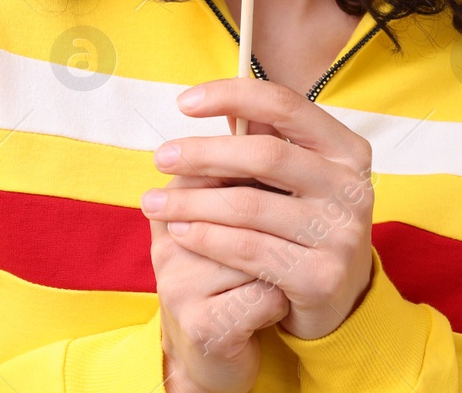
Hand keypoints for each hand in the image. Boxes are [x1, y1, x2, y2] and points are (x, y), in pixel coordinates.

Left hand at [141, 79, 375, 340]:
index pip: (285, 106)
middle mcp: (351, 188)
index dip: (233, 95)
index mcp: (347, 150)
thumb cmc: (305, 219)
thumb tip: (210, 100)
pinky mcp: (321, 277)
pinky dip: (207, 237)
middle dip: (204, 153)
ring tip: (156, 201)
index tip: (184, 101)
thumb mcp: (294, 176)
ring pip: (249, 206)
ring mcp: (340, 234)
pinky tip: (180, 231)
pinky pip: (248, 249)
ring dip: (192, 202)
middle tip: (161, 157)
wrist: (338, 295)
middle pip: (266, 155)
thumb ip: (262, 139)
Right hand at [150, 172, 288, 392]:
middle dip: (278, 219)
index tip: (286, 198)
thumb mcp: (229, 219)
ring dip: (283, 259)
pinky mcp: (202, 325)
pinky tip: (277, 304)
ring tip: (284, 266)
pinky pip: (265, 296)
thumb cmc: (229, 274)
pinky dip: (282, 301)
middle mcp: (167, 242)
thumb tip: (261, 112)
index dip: (264, 182)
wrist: (209, 349)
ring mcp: (179, 285)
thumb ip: (242, 168)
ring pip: (258, 251)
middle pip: (242, 204)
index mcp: (171, 208)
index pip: (222, 169)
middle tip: (293, 232)